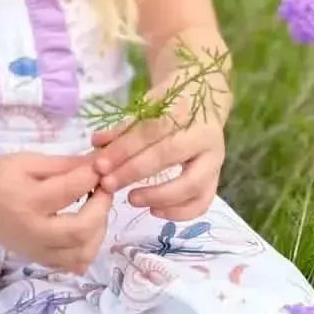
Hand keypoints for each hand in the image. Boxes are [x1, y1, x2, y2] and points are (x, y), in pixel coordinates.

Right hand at [0, 152, 111, 274]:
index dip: (92, 175)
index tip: (101, 165)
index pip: (70, 190)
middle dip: (102, 208)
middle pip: (81, 230)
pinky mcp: (38, 260)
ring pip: (82, 253)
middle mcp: (32, 231)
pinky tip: (85, 228)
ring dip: (99, 230)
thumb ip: (65, 164)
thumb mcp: (28, 160)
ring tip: (96, 209)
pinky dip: (87, 248)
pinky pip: (73, 265)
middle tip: (105, 189)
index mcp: (26, 200)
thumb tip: (99, 163)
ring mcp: (36, 250)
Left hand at [91, 77, 225, 219]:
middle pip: (169, 156)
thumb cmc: (169, 107)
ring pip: (192, 184)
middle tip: (108, 184)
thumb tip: (96, 144)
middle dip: (134, 172)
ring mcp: (214, 159)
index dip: (123, 149)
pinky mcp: (216, 178)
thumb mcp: (146, 109)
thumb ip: (123, 129)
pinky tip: (154, 211)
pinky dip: (179, 212)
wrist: (203, 102)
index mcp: (183, 111)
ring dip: (159, 196)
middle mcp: (204, 135)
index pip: (150, 131)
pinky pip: (202, 202)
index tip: (100, 165)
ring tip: (131, 199)